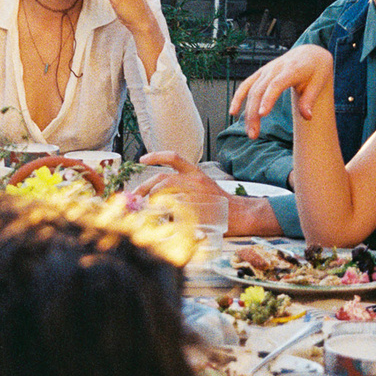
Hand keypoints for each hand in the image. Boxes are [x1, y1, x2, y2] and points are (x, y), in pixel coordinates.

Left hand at [137, 151, 280, 235]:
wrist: (241, 214)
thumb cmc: (219, 203)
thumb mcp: (203, 186)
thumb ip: (183, 186)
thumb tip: (159, 194)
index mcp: (196, 173)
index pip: (173, 158)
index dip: (156, 156)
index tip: (142, 159)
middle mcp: (195, 181)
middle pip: (163, 179)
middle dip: (145, 187)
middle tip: (135, 195)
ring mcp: (195, 195)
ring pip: (166, 194)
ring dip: (153, 201)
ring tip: (148, 207)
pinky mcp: (196, 210)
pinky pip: (174, 210)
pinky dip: (165, 214)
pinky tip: (163, 219)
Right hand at [227, 45, 334, 139]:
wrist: (309, 54)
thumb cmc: (316, 69)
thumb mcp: (319, 82)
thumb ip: (310, 99)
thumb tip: (307, 117)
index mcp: (292, 69)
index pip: (276, 84)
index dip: (268, 98)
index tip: (262, 114)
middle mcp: (275, 68)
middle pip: (259, 90)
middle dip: (253, 113)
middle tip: (254, 135)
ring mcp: (266, 70)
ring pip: (251, 91)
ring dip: (247, 112)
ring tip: (250, 132)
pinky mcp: (260, 74)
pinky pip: (246, 85)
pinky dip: (238, 98)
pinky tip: (233, 112)